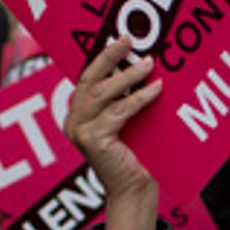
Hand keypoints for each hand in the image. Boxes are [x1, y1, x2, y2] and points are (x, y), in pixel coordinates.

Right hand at [64, 33, 164, 229]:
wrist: (136, 190)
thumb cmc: (137, 155)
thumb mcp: (128, 122)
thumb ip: (125, 99)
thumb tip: (144, 65)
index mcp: (78, 114)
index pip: (88, 78)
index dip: (104, 57)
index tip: (123, 40)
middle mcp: (73, 121)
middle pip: (90, 79)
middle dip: (109, 56)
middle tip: (129, 39)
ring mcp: (79, 131)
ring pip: (103, 93)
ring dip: (128, 76)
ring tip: (149, 64)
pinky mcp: (92, 140)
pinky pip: (118, 112)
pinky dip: (139, 99)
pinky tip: (156, 90)